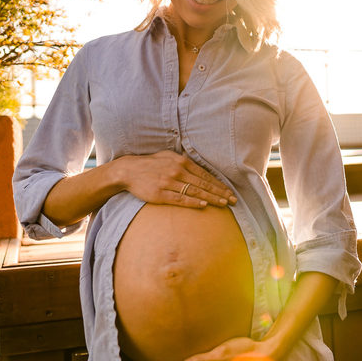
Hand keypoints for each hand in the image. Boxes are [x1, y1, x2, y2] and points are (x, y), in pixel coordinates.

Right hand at [115, 150, 235, 208]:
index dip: (219, 184)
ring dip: (211, 198)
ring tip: (223, 204)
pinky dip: (193, 201)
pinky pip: (179, 198)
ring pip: (195, 191)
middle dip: (220, 192)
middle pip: (203, 184)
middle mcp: (177, 171)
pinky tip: (203, 204)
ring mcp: (169, 182)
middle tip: (233, 200)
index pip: (205, 175)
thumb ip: (184, 161)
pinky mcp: (160, 194)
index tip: (229, 192)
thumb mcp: (168, 156)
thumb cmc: (150, 164)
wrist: (128, 170)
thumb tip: (199, 166)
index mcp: (181, 161)